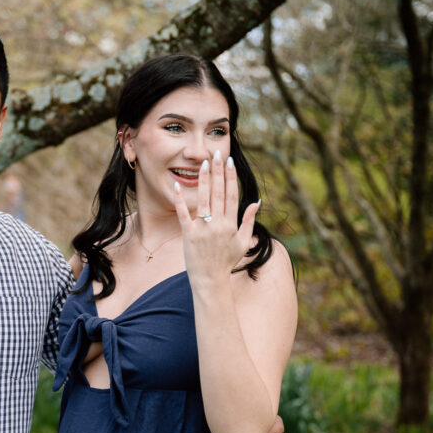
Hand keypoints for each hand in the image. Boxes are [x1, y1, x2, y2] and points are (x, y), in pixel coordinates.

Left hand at [173, 150, 260, 282]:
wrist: (210, 279)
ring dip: (203, 179)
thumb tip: (255, 202)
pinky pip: (183, 214)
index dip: (230, 177)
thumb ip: (248, 221)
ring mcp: (202, 229)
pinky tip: (177, 184)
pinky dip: (180, 199)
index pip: (232, 195)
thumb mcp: (243, 242)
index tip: (229, 162)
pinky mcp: (188, 234)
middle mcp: (217, 224)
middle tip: (217, 153)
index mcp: (231, 224)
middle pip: (218, 192)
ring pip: (203, 199)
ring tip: (203, 163)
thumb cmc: (227, 260)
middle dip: (218, 171)